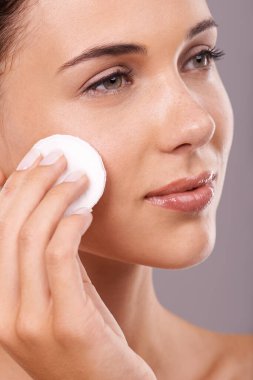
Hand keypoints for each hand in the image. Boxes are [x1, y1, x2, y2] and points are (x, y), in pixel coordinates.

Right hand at [0, 150, 155, 379]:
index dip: (12, 190)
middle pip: (9, 229)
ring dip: (54, 198)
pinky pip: (59, 258)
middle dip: (33, 184)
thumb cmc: (92, 342)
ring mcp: (31, 322)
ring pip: (30, 238)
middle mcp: (5, 313)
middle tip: (58, 158)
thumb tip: (60, 212)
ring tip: (78, 178)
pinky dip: (70, 226)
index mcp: (0, 303)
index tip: (34, 162)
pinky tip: (85, 212)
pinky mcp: (65, 325)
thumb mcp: (65, 298)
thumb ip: (55, 262)